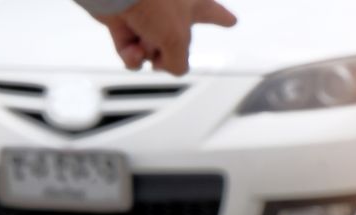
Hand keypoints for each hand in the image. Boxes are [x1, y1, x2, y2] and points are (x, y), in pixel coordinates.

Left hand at [95, 0, 236, 74]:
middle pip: (177, 39)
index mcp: (193, 3)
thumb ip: (179, 63)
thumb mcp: (177, 40)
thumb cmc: (152, 1)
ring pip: (152, 51)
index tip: (231, 21)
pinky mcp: (124, 23)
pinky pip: (131, 52)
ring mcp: (147, 17)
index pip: (214, 13)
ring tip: (144, 44)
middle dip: (171, 50)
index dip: (223, 18)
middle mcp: (170, 9)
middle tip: (164, 49)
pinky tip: (132, 50)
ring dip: (148, 55)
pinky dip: (131, 57)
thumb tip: (164, 67)